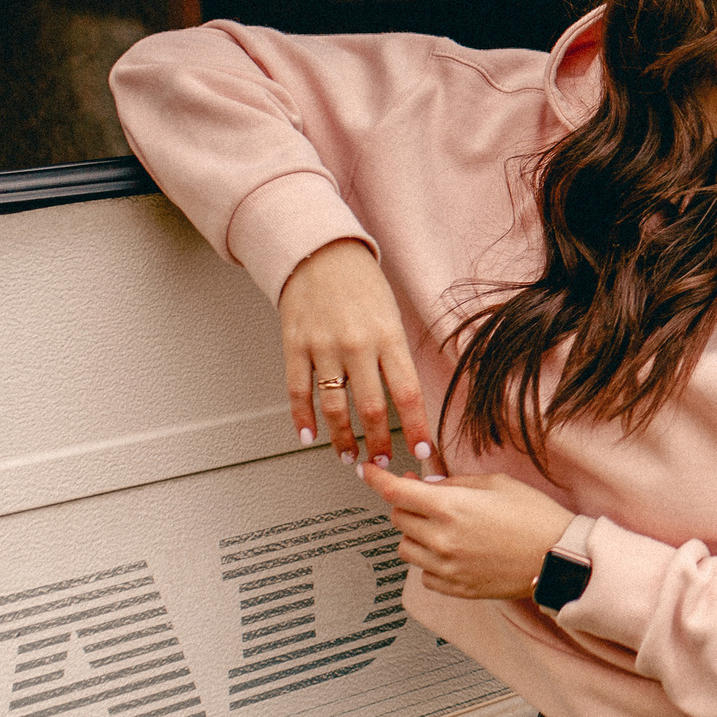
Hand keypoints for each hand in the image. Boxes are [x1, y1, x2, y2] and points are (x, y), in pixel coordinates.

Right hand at [279, 238, 436, 467]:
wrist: (321, 253)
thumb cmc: (363, 286)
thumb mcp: (392, 317)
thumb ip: (396, 358)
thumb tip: (406, 403)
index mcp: (389, 337)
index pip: (408, 393)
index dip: (416, 428)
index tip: (422, 452)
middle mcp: (357, 345)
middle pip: (371, 408)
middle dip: (379, 443)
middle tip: (383, 463)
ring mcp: (323, 347)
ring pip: (334, 407)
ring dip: (343, 439)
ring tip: (349, 455)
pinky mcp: (295, 347)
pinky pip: (298, 392)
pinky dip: (303, 419)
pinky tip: (310, 436)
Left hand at [360, 464, 575, 599]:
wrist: (558, 558)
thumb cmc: (535, 518)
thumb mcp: (497, 484)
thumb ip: (455, 483)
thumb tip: (428, 485)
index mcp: (450, 507)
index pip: (395, 492)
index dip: (376, 479)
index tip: (367, 472)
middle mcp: (442, 539)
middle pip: (398, 518)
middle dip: (408, 505)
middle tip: (429, 500)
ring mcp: (446, 567)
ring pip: (405, 548)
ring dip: (416, 535)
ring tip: (444, 529)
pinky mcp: (455, 588)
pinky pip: (423, 574)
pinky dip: (430, 562)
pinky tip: (453, 552)